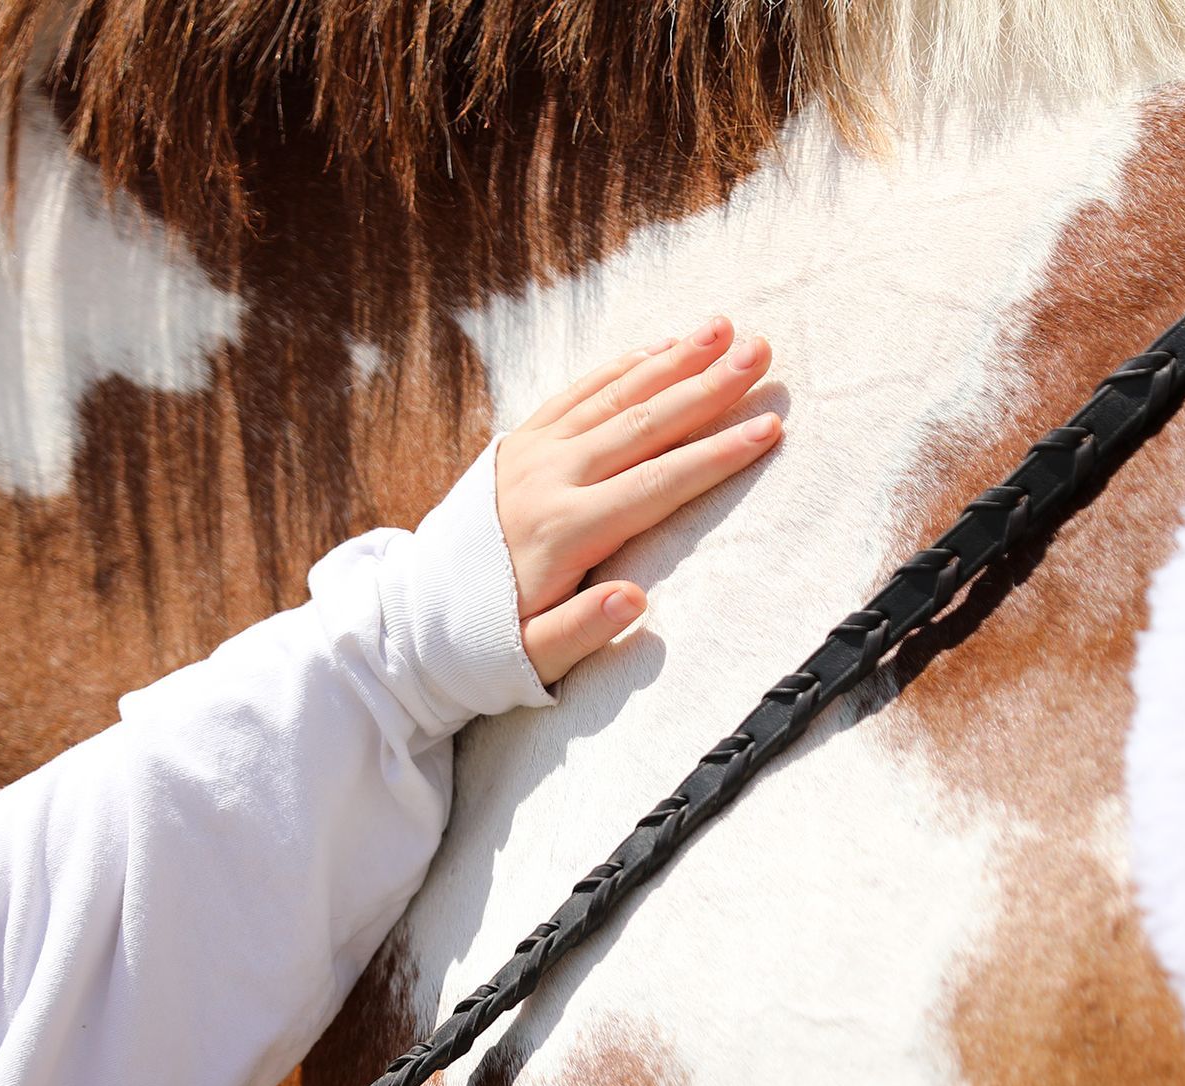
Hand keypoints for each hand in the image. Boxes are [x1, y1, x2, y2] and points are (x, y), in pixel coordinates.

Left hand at [496, 315, 780, 683]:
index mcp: (563, 530)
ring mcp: (532, 454)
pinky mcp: (518, 444)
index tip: (769, 427)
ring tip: (723, 329)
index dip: (718, 455)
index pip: (657, 484)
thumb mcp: (533, 657)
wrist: (415, 618)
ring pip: (614, 396)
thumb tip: (636, 601)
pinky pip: (577, 393)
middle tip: (761, 351)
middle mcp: (549, 479)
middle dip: (708, 386)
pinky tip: (659, 347)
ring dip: (672, 360)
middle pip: (644, 424)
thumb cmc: (486, 644)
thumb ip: (583, 631)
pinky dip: (620, 367)